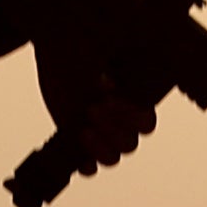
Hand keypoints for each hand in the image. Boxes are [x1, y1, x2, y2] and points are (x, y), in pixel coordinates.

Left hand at [37, 33, 163, 172]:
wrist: (60, 42)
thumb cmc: (85, 40)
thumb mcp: (105, 48)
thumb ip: (117, 68)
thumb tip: (114, 88)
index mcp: (136, 101)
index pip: (146, 125)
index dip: (130, 117)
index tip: (108, 96)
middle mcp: (120, 120)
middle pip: (129, 144)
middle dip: (111, 129)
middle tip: (92, 107)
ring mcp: (100, 131)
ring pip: (112, 158)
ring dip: (100, 148)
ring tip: (84, 129)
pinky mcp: (78, 138)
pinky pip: (88, 165)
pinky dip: (85, 165)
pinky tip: (78, 154)